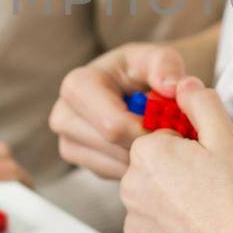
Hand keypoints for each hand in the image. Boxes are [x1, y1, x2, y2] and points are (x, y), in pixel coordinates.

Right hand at [48, 41, 188, 178]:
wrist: (135, 85)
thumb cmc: (145, 70)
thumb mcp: (159, 57)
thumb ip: (166, 65)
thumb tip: (169, 87)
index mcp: (78, 85)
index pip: (111, 125)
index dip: (143, 131)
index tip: (168, 127)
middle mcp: (63, 115)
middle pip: (111, 148)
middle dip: (144, 143)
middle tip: (168, 133)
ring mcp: (67, 141)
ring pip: (112, 165)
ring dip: (141, 156)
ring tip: (155, 135)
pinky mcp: (79, 161)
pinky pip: (111, 174)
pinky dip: (133, 166)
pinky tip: (143, 146)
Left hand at [121, 76, 232, 232]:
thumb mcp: (225, 138)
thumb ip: (201, 103)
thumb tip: (184, 84)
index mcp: (146, 153)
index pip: (160, 141)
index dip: (187, 150)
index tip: (208, 163)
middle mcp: (129, 188)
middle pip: (152, 173)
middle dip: (175, 177)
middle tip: (211, 190)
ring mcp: (134, 226)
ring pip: (151, 207)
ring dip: (172, 208)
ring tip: (207, 216)